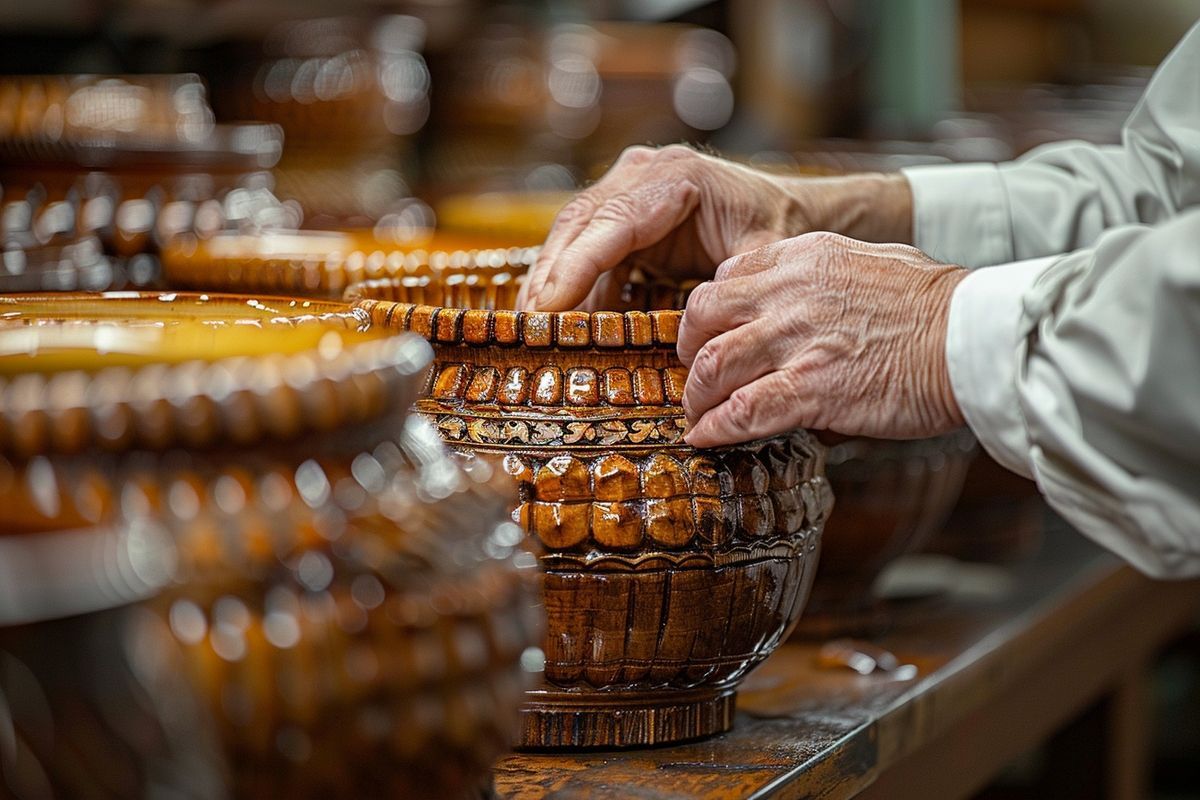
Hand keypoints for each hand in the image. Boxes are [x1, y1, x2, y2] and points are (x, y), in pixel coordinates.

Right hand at [519, 145, 912, 310]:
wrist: (791, 210)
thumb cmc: (781, 229)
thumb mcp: (767, 256)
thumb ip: (733, 285)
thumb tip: (700, 330)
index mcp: (679, 177)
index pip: (614, 222)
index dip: (577, 266)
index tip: (549, 306)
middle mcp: (645, 173)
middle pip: (580, 224)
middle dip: (551, 276)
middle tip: (528, 325)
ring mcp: (629, 188)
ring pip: (573, 234)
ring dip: (551, 281)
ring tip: (531, 327)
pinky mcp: (623, 214)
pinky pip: (586, 247)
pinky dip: (570, 284)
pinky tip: (558, 319)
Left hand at [678, 232, 966, 447]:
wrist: (973, 335)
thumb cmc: (936, 305)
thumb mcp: (872, 260)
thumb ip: (825, 275)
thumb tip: (807, 295)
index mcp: (804, 257)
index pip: (726, 276)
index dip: (709, 312)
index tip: (711, 336)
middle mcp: (789, 293)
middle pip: (701, 315)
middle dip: (689, 350)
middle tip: (696, 375)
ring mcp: (797, 340)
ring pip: (711, 365)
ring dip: (696, 397)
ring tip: (698, 415)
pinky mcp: (811, 388)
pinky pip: (741, 410)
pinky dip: (714, 429)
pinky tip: (705, 440)